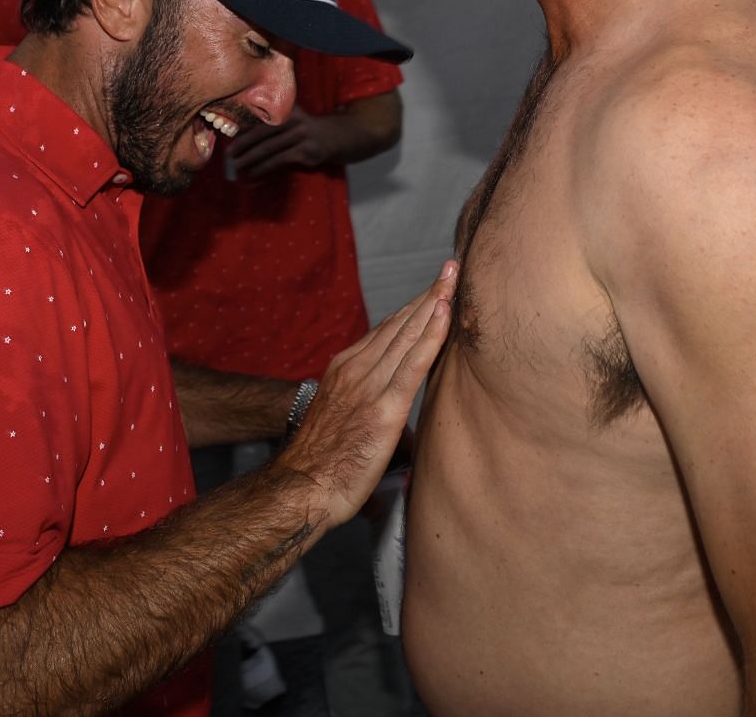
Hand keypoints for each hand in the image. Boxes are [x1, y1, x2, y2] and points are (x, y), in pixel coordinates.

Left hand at [230, 108, 333, 178]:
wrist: (333, 136)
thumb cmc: (302, 128)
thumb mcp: (289, 117)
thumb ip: (268, 121)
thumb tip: (236, 132)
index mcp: (285, 108)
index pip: (259, 117)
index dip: (242, 126)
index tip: (226, 135)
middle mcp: (293, 119)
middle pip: (262, 132)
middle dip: (242, 144)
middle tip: (228, 154)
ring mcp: (300, 135)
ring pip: (269, 148)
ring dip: (250, 159)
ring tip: (236, 167)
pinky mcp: (305, 151)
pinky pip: (279, 160)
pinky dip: (264, 168)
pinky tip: (253, 174)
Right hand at [274, 262, 454, 524]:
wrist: (301, 488)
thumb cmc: (323, 466)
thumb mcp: (342, 420)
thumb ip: (370, 409)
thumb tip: (399, 426)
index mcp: (346, 369)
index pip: (387, 330)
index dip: (413, 307)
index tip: (434, 288)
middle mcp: (357, 369)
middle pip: (400, 324)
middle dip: (428, 293)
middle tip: (452, 267)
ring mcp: (369, 386)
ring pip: (408, 335)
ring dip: (434, 302)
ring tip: (454, 277)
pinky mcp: (384, 409)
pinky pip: (413, 365)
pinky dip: (431, 335)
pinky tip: (445, 313)